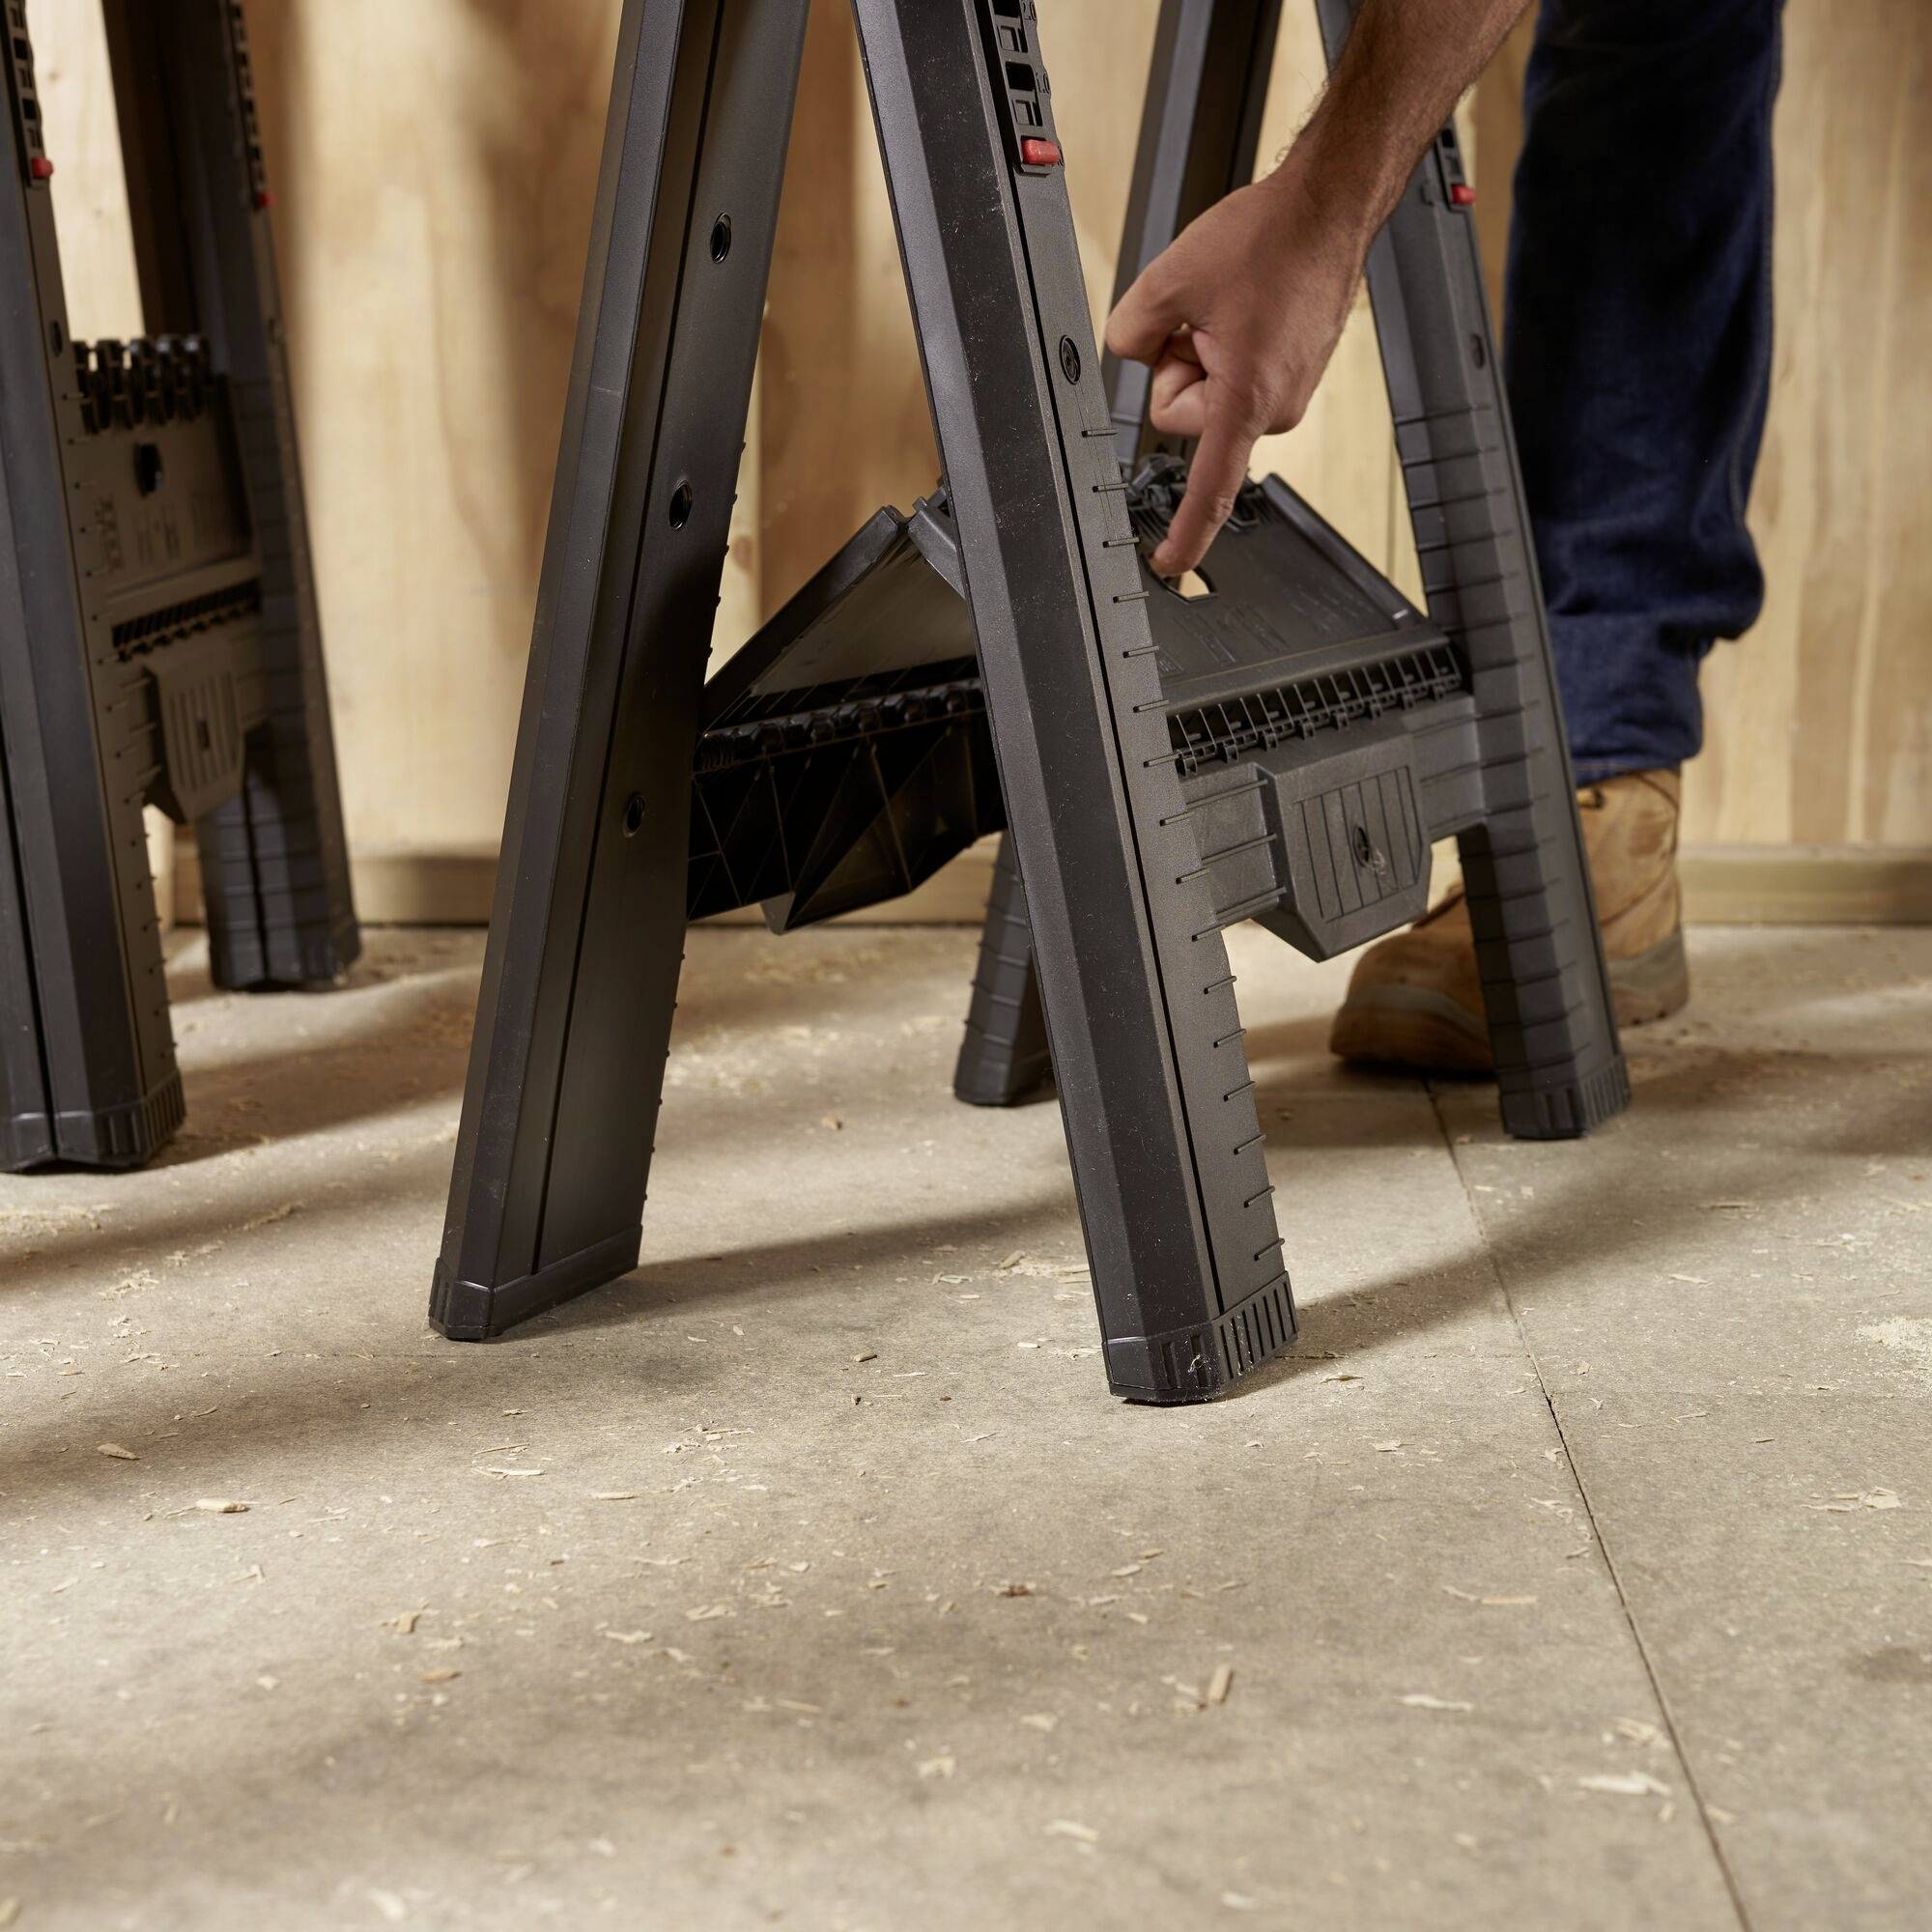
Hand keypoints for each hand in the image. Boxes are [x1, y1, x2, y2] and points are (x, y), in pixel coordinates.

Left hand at [1105, 165, 1368, 576]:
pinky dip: (1226, 342)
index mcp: (1245, 399)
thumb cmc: (1268, 239)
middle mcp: (1275, 408)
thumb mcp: (1167, 279)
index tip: (1168, 565)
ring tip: (1231, 304)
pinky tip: (1246, 305)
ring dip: (1202, 349)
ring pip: (1209, 391)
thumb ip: (1128, 332)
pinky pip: (1233, 373)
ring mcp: (1288, 393)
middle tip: (1204, 316)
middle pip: (1184, 414)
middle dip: (1179, 367)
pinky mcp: (1293, 374)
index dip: (1185, 534)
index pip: (1207, 487)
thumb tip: (1132, 352)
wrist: (1328, 207)